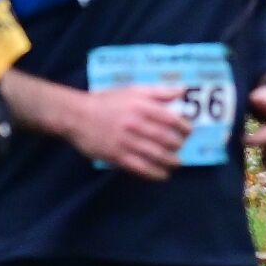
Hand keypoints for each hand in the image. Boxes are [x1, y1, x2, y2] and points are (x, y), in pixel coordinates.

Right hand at [64, 83, 189, 180]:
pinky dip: (155, 173)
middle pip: (166, 139)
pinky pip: (141, 168)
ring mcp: (126, 141)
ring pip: (156, 155)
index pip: (171, 119)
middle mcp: (136, 124)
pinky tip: (162, 175)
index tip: (188, 132)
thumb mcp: (131, 90)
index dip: (184, 127)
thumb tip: (181, 91)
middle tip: (181, 147)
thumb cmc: (106, 101)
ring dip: (171, 161)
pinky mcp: (117, 156)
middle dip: (178, 145)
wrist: (77, 115)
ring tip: (176, 163)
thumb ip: (157, 91)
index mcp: (141, 106)